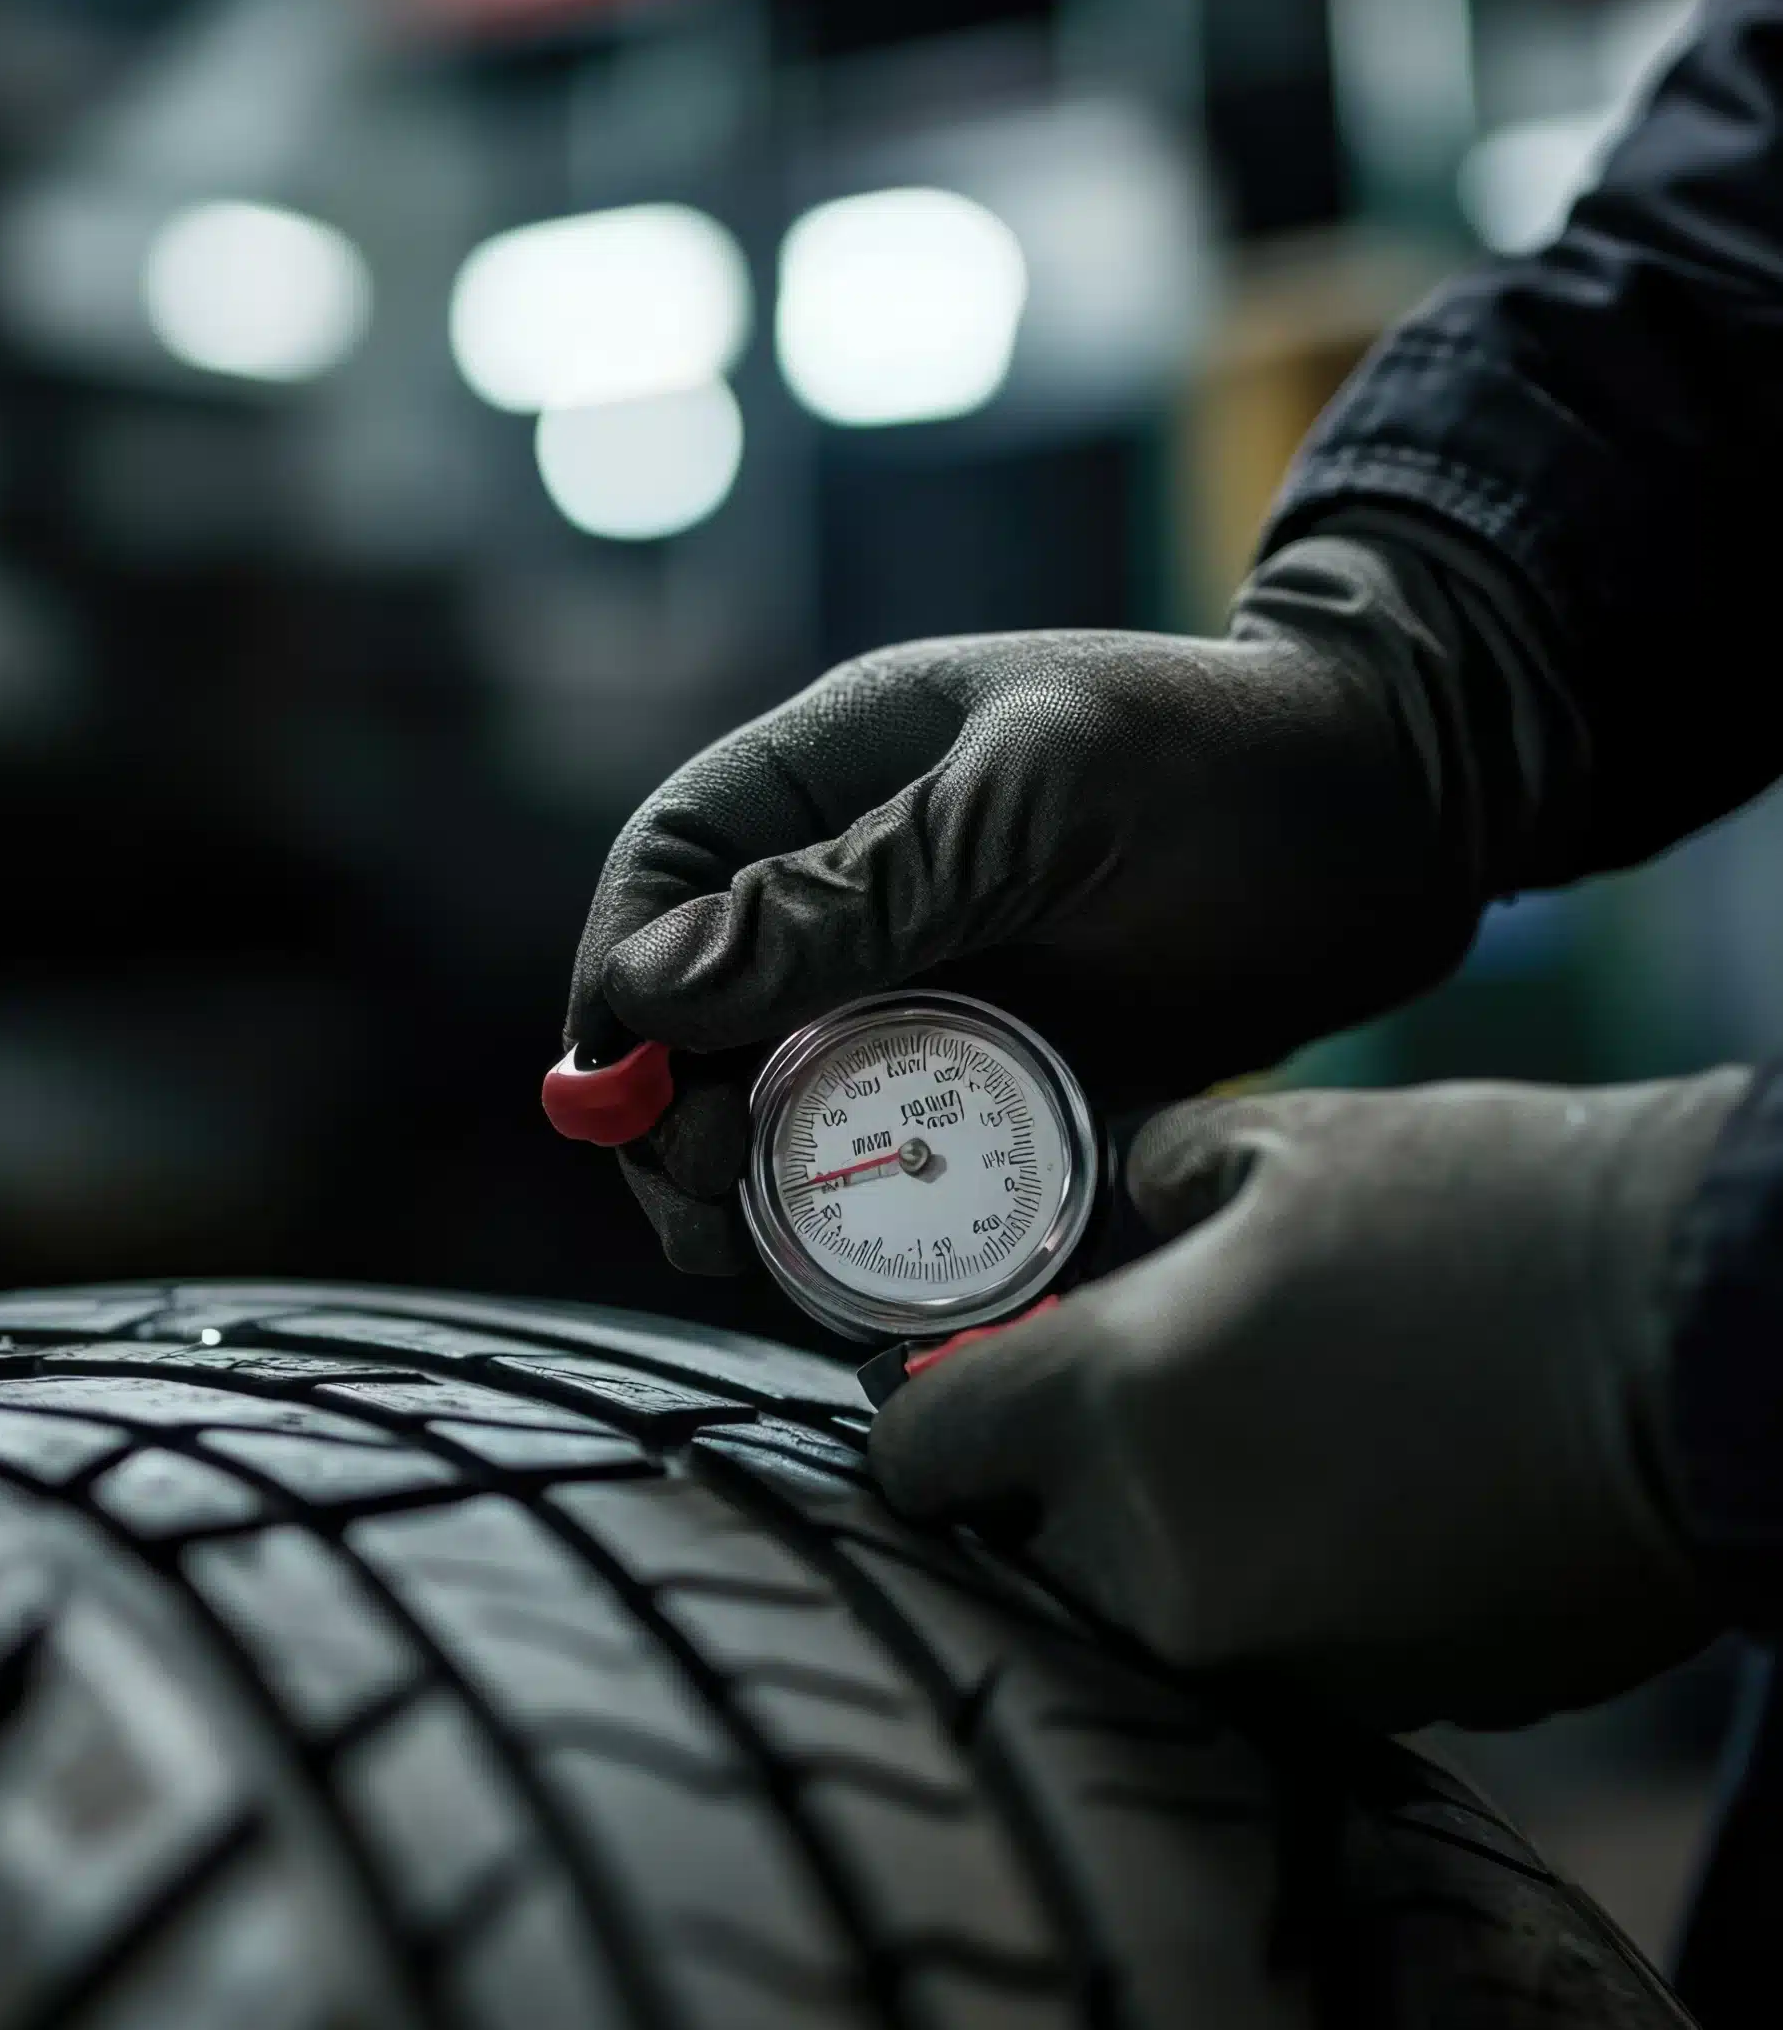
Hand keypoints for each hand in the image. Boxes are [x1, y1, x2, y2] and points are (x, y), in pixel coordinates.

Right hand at [565, 534, 1496, 1272]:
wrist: (1405, 820)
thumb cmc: (1221, 762)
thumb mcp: (1031, 802)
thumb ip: (853, 894)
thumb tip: (651, 990)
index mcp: (832, 777)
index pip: (664, 880)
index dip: (624, 995)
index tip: (631, 1107)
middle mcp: (857, 885)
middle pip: (700, 1016)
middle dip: (679, 1117)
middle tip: (714, 1211)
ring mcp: (929, 985)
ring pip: (790, 1101)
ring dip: (765, 1185)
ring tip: (784, 1258)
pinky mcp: (1003, 1071)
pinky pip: (901, 1157)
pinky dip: (876, 1216)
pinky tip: (889, 1267)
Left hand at [869, 1072, 1749, 1730]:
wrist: (1716, 1347)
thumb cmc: (1502, 1217)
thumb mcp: (1306, 1143)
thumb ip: (1170, 1174)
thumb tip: (1141, 1198)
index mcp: (1109, 1409)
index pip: (920, 1460)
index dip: (936, 1425)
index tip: (972, 1407)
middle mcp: (1160, 1563)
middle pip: (1029, 1560)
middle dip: (1061, 1501)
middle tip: (1147, 1423)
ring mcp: (1276, 1657)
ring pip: (1157, 1620)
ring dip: (1185, 1552)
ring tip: (1288, 1455)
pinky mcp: (1391, 1709)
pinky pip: (1285, 1661)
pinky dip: (1303, 1600)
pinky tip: (1381, 1512)